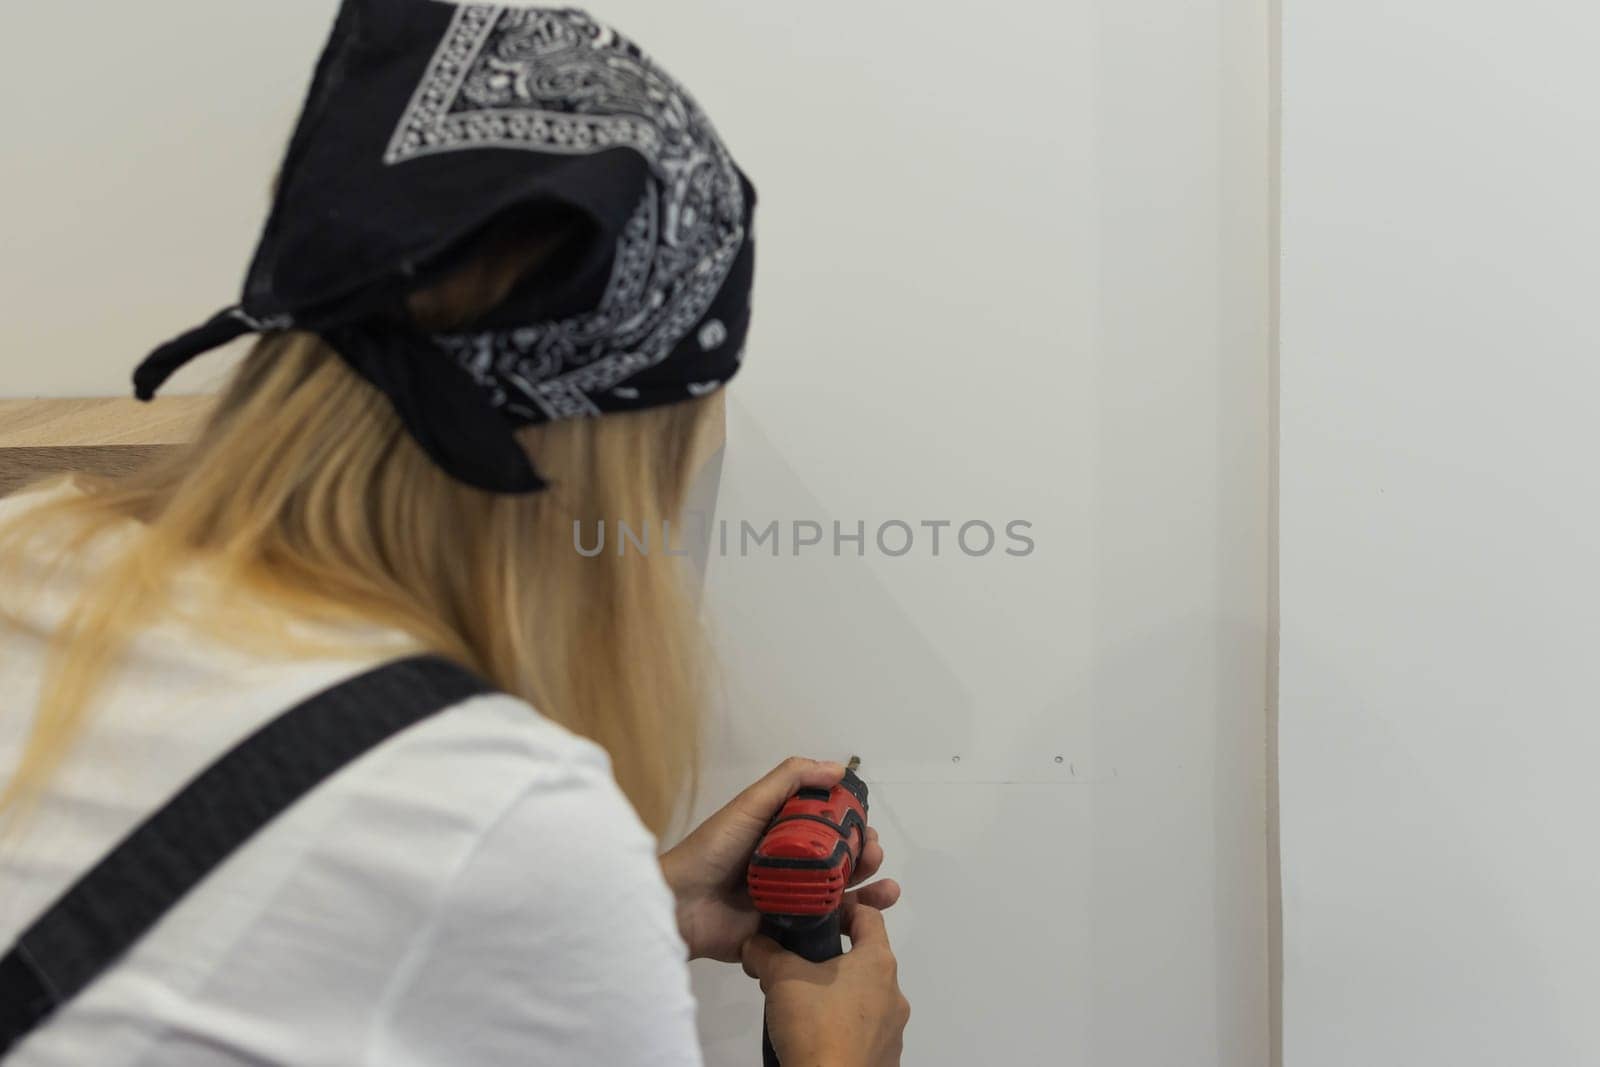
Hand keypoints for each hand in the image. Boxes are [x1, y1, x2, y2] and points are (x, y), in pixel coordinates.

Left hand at [659, 757, 900, 962]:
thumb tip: (838, 767)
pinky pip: (826, 928)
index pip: (827, 827)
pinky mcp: (788, 933)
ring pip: (840, 894)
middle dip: (864, 855)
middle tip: (873, 853)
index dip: (851, 825)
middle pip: (839, 860)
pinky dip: (853, 921)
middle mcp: (790, 867)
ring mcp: (791, 902)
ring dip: (869, 888)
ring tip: (884, 886)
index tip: (866, 824)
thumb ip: (789, 779)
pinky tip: (872, 914)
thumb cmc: (713, 850)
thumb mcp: (750, 805)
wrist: (681, 905)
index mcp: (780, 836)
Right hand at [743, 903, 910, 1066]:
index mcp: (878, 963)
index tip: (815, 919)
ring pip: (865, 1000)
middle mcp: (894, 993)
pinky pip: (865, 1033)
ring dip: (837, 997)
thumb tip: (753, 943)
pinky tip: (816, 1039)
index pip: (869, 916)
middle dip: (831, 960)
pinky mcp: (887, 1059)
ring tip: (802, 1008)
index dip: (843, 910)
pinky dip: (843, 1029)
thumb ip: (766, 952)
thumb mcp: (781, 978)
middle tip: (797, 967)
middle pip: (865, 961)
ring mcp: (894, 1030)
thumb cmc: (814, 1024)